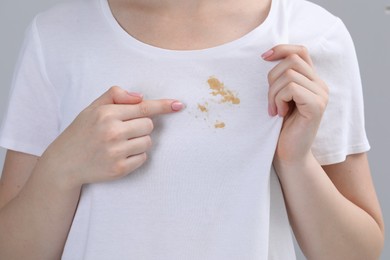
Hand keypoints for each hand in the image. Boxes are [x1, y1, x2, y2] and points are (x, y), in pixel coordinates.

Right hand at [40, 86, 183, 188]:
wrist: (64, 163)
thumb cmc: (81, 132)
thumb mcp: (92, 108)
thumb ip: (115, 96)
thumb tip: (141, 97)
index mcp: (107, 114)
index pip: (144, 108)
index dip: (163, 106)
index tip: (179, 105)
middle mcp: (112, 132)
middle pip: (149, 125)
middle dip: (142, 126)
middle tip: (125, 130)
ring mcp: (116, 152)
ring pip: (148, 142)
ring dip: (140, 141)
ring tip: (120, 143)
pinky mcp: (120, 169)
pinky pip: (143, 159)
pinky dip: (136, 156)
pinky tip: (120, 155)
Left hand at [262, 45, 328, 165]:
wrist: (288, 154)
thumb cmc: (280, 127)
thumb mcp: (279, 97)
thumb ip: (281, 79)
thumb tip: (267, 55)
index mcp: (311, 80)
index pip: (300, 51)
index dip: (281, 48)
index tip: (263, 57)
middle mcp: (320, 84)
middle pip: (292, 60)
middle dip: (272, 78)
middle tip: (270, 100)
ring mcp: (321, 94)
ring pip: (289, 75)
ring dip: (273, 92)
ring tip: (274, 109)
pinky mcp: (317, 105)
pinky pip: (292, 88)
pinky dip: (279, 100)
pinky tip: (280, 113)